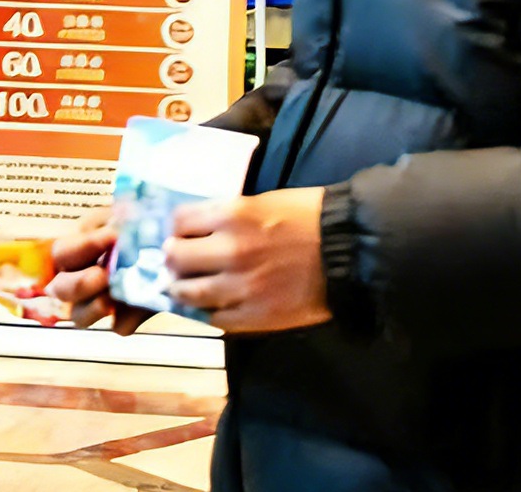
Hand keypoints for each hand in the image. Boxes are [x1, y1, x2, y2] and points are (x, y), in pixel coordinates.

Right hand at [45, 208, 153, 336]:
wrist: (164, 244)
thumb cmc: (134, 223)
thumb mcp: (120, 214)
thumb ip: (115, 217)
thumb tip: (119, 217)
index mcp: (72, 251)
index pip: (62, 253)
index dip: (85, 246)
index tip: (113, 236)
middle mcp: (75, 279)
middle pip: (61, 290)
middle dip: (82, 283)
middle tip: (105, 274)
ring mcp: (96, 303)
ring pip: (79, 316)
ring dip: (95, 307)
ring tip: (114, 296)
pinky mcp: (123, 318)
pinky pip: (119, 326)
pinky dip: (129, 318)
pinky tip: (142, 304)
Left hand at [163, 187, 331, 334]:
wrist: (349, 251)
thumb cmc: (310, 218)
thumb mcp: (263, 201)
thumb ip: (228, 216)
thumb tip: (200, 230)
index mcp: (232, 214)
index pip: (180, 220)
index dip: (175, 228)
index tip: (177, 233)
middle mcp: (229, 250)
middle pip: (176, 257)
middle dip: (171, 258)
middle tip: (173, 261)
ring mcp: (240, 286)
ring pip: (189, 292)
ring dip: (179, 289)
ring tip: (179, 287)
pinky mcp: (255, 316)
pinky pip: (216, 319)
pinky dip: (207, 313)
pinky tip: (208, 307)